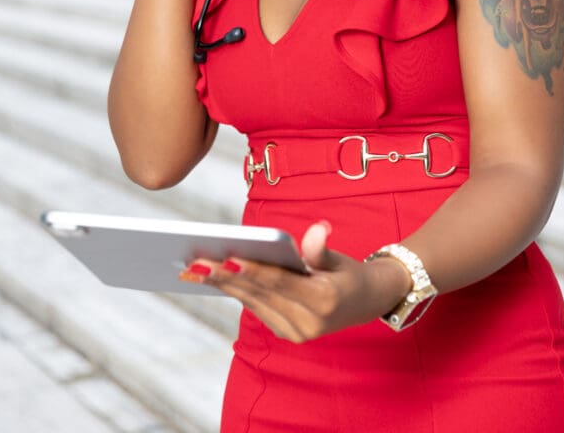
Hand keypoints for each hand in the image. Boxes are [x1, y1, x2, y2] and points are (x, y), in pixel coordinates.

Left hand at [180, 221, 410, 342]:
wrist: (368, 303)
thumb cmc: (350, 273)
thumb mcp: (341, 259)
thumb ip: (322, 249)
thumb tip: (317, 230)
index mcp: (324, 301)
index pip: (281, 282)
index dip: (254, 270)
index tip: (226, 258)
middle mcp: (308, 324)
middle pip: (260, 294)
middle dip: (226, 277)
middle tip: (196, 261)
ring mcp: (296, 333)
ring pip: (253, 303)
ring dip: (224, 285)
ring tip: (195, 268)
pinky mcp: (287, 334)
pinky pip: (257, 309)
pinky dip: (236, 292)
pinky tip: (214, 277)